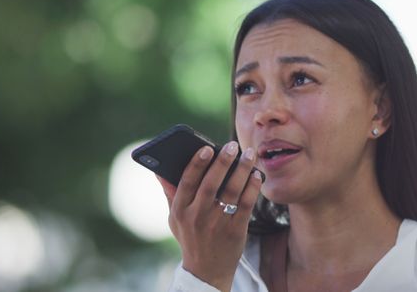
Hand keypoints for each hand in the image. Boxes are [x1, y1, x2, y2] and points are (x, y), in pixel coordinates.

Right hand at [156, 141, 261, 291]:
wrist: (206, 271)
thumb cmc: (190, 237)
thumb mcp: (174, 218)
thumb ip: (170, 193)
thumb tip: (159, 169)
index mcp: (180, 210)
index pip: (187, 181)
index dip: (197, 162)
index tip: (207, 147)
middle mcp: (197, 216)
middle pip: (211, 183)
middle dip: (223, 161)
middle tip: (233, 145)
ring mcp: (217, 224)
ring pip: (231, 191)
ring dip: (242, 170)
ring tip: (249, 154)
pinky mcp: (236, 231)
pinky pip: (246, 204)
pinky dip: (253, 188)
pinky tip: (256, 175)